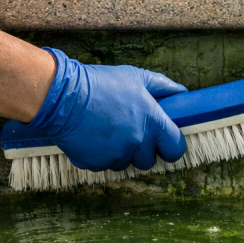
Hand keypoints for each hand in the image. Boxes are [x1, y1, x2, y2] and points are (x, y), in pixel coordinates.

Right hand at [29, 48, 187, 171]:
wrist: (61, 95)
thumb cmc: (100, 84)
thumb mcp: (135, 77)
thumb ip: (163, 87)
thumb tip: (182, 93)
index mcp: (152, 123)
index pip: (175, 149)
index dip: (170, 147)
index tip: (163, 143)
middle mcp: (138, 143)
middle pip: (149, 160)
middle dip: (141, 150)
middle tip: (127, 131)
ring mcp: (117, 155)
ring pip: (126, 163)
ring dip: (119, 152)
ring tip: (106, 130)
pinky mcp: (96, 163)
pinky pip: (104, 165)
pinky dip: (99, 155)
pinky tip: (92, 136)